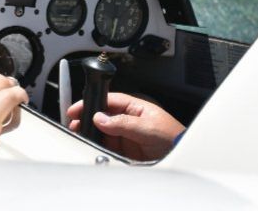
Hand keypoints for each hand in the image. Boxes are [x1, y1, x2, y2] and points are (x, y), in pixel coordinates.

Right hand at [66, 92, 184, 160]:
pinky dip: (98, 145)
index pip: (108, 100)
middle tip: (74, 124)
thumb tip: (100, 118)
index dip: (91, 103)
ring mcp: (126, 134)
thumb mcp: (148, 128)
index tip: (76, 109)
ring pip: (102, 131)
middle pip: (102, 116)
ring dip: (91, 132)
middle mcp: (129, 119)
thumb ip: (123, 124)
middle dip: (87, 118)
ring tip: (81, 135)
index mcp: (135, 107)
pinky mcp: (125, 150)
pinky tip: (92, 145)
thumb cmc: (173, 138)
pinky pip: (107, 145)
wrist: (183, 157)